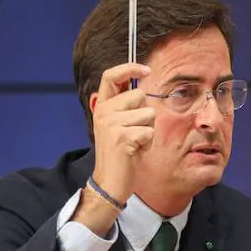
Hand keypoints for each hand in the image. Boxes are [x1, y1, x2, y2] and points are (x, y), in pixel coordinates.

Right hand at [90, 62, 153, 203]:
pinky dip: (148, 142)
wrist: (109, 181)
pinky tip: (136, 151)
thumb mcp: (117, 125)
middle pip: (139, 95)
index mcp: (101, 107)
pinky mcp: (122, 137)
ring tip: (134, 142)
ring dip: (147, 129)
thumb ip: (125, 106)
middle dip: (145, 113)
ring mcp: (111, 124)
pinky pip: (149, 131)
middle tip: (134, 132)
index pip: (111, 76)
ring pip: (148, 113)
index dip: (129, 68)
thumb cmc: (119, 153)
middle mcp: (104, 112)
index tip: (146, 69)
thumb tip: (141, 84)